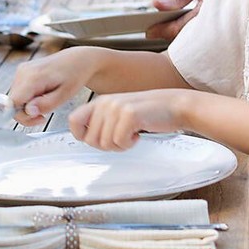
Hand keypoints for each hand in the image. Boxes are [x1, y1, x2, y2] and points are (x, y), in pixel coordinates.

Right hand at [8, 49, 100, 124]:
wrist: (76, 60)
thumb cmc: (74, 75)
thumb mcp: (64, 95)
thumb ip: (45, 105)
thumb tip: (28, 111)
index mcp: (33, 76)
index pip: (13, 103)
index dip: (23, 115)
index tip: (39, 117)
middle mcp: (23, 71)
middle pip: (12, 102)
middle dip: (27, 113)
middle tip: (44, 115)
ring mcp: (21, 70)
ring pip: (15, 99)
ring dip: (28, 106)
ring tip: (46, 102)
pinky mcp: (22, 72)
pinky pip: (19, 92)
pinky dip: (28, 99)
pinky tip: (42, 96)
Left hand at [69, 90, 187, 150]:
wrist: (175, 105)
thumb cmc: (149, 112)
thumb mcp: (120, 113)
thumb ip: (102, 121)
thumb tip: (84, 138)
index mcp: (100, 102)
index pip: (73, 121)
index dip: (81, 135)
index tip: (97, 139)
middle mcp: (105, 103)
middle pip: (90, 140)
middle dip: (107, 146)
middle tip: (122, 138)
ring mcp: (117, 108)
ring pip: (105, 143)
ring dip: (120, 146)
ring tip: (131, 134)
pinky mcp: (129, 115)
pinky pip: (120, 142)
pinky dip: (129, 144)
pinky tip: (138, 134)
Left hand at [145, 0, 248, 38]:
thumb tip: (157, 5)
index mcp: (212, 10)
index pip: (183, 28)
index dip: (163, 31)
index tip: (148, 32)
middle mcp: (223, 20)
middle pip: (193, 35)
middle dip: (173, 34)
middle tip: (153, 31)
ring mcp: (230, 19)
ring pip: (202, 31)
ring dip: (186, 30)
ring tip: (166, 26)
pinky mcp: (234, 15)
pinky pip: (213, 24)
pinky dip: (199, 24)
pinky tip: (189, 20)